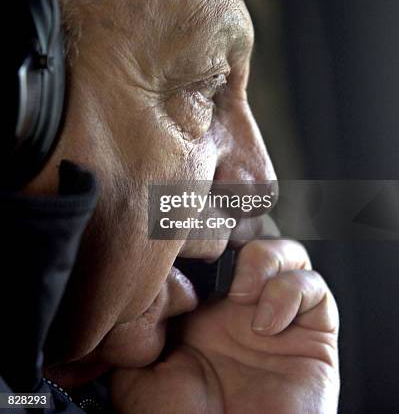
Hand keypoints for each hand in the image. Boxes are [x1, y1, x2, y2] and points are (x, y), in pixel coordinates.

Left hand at [110, 240, 339, 412]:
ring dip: (266, 259)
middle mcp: (244, 308)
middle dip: (240, 235)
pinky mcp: (313, 337)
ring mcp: (280, 318)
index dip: (209, 236)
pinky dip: (292, 291)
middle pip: (256, 241)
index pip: (216, 252)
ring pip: (289, 253)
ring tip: (242, 293)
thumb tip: (139, 285)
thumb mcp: (137, 372)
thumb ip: (136, 327)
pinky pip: (316, 288)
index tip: (192, 234)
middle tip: (219, 251)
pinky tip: (265, 322)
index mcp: (206, 309)